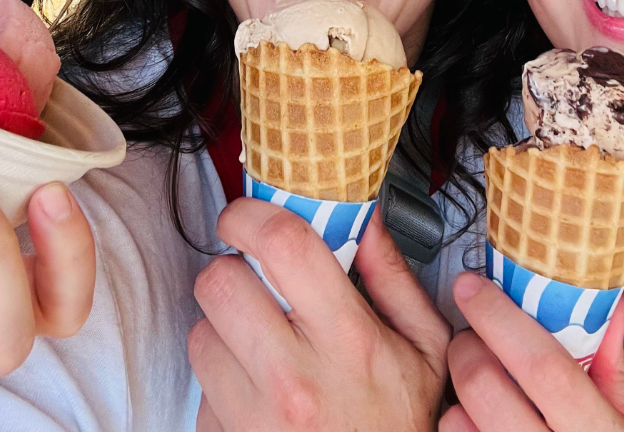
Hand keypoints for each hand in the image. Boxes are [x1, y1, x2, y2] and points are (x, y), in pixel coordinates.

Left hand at [189, 200, 449, 431]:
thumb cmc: (398, 427)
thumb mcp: (423, 348)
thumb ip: (393, 276)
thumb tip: (365, 219)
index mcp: (346, 340)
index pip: (282, 245)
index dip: (253, 214)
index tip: (248, 214)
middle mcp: (293, 379)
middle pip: (220, 282)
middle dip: (231, 269)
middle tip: (255, 281)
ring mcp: (254, 416)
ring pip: (200, 331)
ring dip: (223, 328)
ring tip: (260, 342)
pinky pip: (200, 388)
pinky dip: (221, 381)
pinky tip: (256, 389)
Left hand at [440, 272, 623, 431]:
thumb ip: (612, 370)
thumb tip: (607, 306)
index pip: (543, 365)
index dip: (501, 318)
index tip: (473, 287)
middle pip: (485, 387)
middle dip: (468, 347)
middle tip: (474, 337)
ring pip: (458, 422)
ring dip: (458, 394)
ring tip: (479, 391)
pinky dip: (458, 429)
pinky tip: (480, 427)